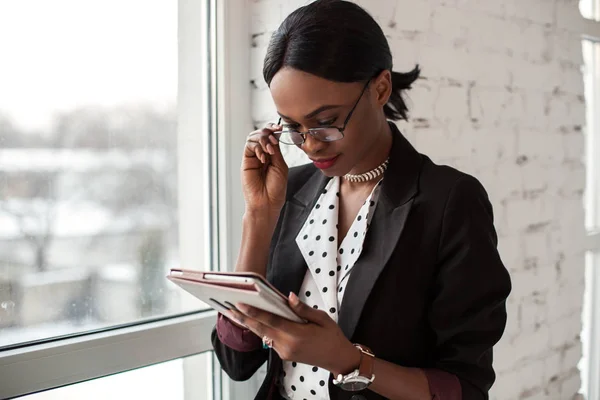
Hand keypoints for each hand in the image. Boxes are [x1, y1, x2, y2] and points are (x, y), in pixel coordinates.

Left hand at [230, 293, 359, 375]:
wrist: (337, 359)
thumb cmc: (332, 336)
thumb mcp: (322, 318)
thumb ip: (303, 309)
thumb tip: (289, 296)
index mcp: (298, 334)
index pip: (271, 321)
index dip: (254, 312)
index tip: (240, 304)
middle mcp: (288, 345)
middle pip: (261, 329)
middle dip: (244, 318)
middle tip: (230, 307)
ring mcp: (284, 352)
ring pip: (263, 335)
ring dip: (250, 324)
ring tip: (236, 313)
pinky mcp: (284, 355)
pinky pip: (269, 340)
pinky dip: (260, 330)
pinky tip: (253, 321)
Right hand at [242, 123, 287, 215]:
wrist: (267, 202)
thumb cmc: (275, 189)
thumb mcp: (280, 166)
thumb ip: (276, 151)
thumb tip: (273, 136)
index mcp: (272, 155)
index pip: (271, 136)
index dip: (274, 129)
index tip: (280, 128)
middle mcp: (262, 154)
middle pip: (261, 133)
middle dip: (268, 132)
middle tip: (274, 138)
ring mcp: (253, 157)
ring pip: (253, 137)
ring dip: (263, 139)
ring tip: (269, 150)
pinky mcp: (246, 161)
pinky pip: (249, 146)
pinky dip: (257, 147)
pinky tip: (263, 157)